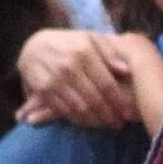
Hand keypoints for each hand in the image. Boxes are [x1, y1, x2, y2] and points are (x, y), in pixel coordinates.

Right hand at [17, 29, 138, 127]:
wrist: (33, 46)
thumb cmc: (69, 43)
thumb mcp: (90, 38)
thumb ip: (110, 53)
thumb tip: (127, 71)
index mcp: (84, 52)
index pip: (106, 83)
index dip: (119, 101)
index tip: (129, 113)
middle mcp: (69, 67)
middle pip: (94, 99)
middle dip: (109, 115)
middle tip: (119, 123)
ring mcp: (54, 80)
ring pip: (80, 108)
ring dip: (96, 120)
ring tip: (107, 125)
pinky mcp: (43, 91)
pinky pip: (65, 111)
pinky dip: (79, 120)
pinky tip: (89, 121)